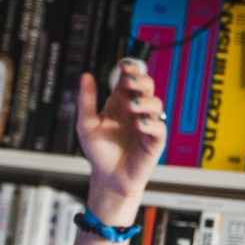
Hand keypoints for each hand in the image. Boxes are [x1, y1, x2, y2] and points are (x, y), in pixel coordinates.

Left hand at [76, 61, 166, 224]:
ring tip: (132, 106)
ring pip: (156, 103)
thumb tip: (85, 76)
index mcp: (120, 102)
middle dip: (140, 80)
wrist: (107, 177)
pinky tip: (139, 125)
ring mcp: (147, 124)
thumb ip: (87, 101)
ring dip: (145, 101)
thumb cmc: (98, 151)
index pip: (130, 79)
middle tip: (128, 83)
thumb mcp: (86, 125)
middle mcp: (135, 110)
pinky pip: (159, 127)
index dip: (130, 70)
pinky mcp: (154, 140)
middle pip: (147, 86)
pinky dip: (150, 124)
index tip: (124, 67)